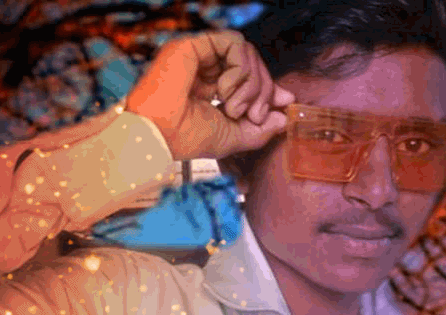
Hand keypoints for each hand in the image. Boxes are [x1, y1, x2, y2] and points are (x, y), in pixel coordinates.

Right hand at [124, 30, 295, 162]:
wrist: (160, 133)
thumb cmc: (187, 138)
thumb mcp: (233, 138)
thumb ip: (259, 130)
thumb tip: (283, 118)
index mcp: (213, 90)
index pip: (250, 78)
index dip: (270, 88)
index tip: (285, 101)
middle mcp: (208, 70)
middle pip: (253, 65)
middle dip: (263, 91)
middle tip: (254, 115)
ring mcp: (202, 56)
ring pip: (247, 54)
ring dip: (251, 84)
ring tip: (233, 107)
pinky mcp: (198, 44)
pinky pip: (236, 44)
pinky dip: (240, 69)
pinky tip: (225, 90)